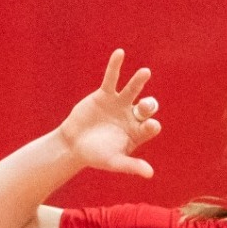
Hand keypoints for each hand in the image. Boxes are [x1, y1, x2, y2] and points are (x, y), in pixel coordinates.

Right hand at [58, 49, 161, 177]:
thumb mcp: (114, 162)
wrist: (74, 145)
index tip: (152, 126)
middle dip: (148, 106)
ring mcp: (120, 104)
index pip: (150, 127)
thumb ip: (131, 166)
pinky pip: (111, 79)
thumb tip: (150, 174)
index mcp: (138, 133)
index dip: (152, 126)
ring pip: (132, 90)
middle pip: (146, 108)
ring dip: (139, 82)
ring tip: (146, 73)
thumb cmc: (96, 156)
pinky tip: (120, 53)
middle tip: (146, 105)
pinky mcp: (105, 94)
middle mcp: (132, 117)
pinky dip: (115, 67)